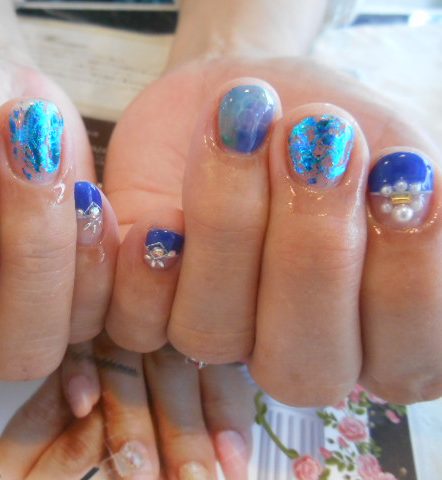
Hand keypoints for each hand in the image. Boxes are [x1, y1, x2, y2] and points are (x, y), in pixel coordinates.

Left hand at [103, 0, 441, 405]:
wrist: (237, 90)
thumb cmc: (322, 121)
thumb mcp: (386, 144)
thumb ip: (405, 196)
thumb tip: (407, 199)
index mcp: (370, 328)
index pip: (405, 363)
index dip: (406, 283)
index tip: (403, 171)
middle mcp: (291, 343)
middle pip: (302, 368)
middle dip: (311, 253)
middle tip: (319, 140)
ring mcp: (217, 328)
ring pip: (212, 336)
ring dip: (227, 229)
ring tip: (238, 129)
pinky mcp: (146, 304)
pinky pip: (138, 324)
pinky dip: (147, 272)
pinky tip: (159, 215)